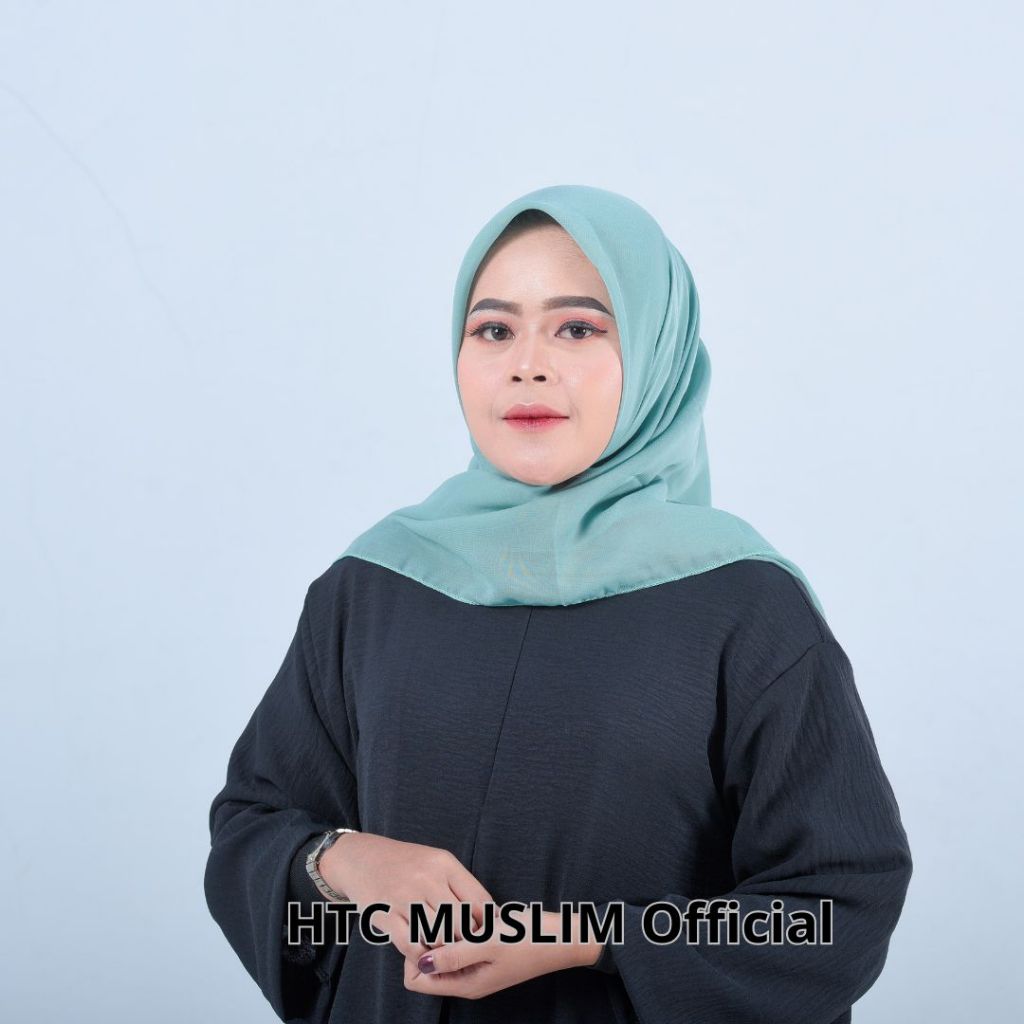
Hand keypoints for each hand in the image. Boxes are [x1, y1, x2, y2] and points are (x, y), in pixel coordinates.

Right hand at [319, 833, 493, 965]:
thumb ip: (461, 885)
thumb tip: (490, 916)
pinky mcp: (385, 914)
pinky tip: (423, 955)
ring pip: (438, 937)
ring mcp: (405, 897)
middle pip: (461, 923)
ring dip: (444, 951)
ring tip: (446, 955)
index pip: (480, 902)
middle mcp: (427, 878)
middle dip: (466, 943)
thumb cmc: (406, 864)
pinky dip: (420, 956)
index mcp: (445, 864)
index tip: (486, 937)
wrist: (361, 858)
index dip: (487, 926)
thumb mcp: (437, 862)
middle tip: (465, 952)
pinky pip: (410, 945)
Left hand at [403, 908, 601, 999]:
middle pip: (424, 966)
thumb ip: (455, 954)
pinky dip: (454, 928)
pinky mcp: (483, 951)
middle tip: (434, 917)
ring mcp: (475, 965)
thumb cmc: (528, 940)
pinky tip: (463, 912)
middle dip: (423, 942)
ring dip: (439, 933)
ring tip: (448, 911)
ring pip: (440, 952)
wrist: (561, 937)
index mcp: (465, 983)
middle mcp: (466, 978)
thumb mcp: (490, 945)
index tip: (423, 930)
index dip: (412, 955)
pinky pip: (456, 943)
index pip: (416, 980)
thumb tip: (421, 961)